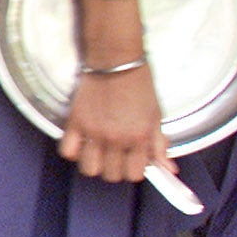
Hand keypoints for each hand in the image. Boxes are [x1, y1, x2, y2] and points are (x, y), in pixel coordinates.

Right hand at [60, 64, 168, 182]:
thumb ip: (159, 144)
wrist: (116, 61)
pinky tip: (81, 143)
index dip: (132, 169)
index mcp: (139, 138)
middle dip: (114, 169)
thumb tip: (169, 168)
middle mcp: (116, 139)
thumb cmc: (140, 85)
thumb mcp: (156, 116)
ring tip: (96, 151)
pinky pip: (67, 151)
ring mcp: (94, 132)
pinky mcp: (75, 123)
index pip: (134, 174)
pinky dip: (73, 151)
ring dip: (93, 164)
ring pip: (89, 169)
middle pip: (111, 175)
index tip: (131, 160)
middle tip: (115, 155)